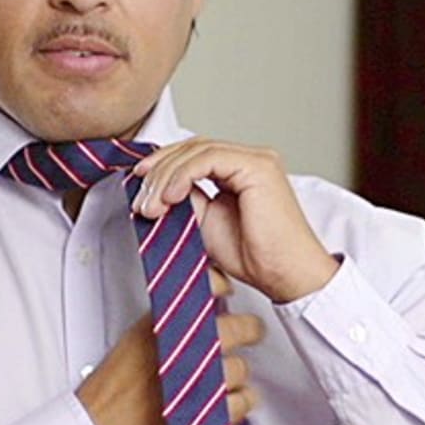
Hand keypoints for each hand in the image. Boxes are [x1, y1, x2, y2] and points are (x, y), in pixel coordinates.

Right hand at [76, 271, 265, 424]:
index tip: (227, 292)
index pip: (207, 288)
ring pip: (241, 368)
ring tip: (220, 380)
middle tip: (250, 333)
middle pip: (239, 328)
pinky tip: (225, 402)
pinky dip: (240, 402)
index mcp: (162, 326)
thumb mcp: (130, 344)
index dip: (223, 287)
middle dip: (249, 330)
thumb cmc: (109, 394)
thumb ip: (164, 324)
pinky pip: (244, 401)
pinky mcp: (209, 414)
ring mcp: (200, 382)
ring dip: (236, 374)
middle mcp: (184, 349)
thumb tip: (198, 310)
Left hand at [131, 138, 339, 303]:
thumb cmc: (256, 257)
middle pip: (193, 147)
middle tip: (141, 200)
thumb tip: (156, 187)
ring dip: (166, 177)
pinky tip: (170, 197)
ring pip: (197, 151)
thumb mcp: (205, 223)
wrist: (285, 276)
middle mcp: (251, 159)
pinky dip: (182, 175)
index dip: (162, 165)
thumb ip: (186, 199)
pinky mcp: (258, 166)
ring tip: (151, 206)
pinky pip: (209, 159)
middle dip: (159, 170)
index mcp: (241, 170)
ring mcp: (257, 159)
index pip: (194, 154)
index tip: (139, 186)